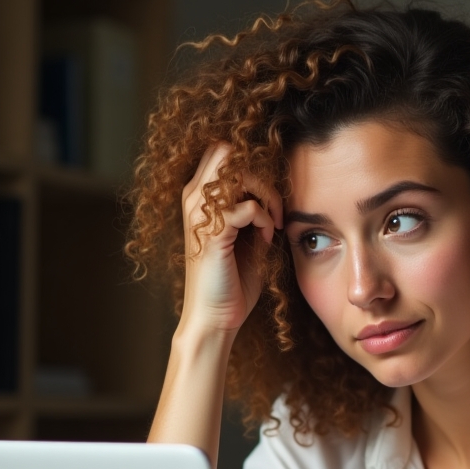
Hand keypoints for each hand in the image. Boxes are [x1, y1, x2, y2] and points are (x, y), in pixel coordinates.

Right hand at [179, 143, 282, 336]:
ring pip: (239, 172)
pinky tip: (265, 239)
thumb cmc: (231, 281)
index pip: (220, 152)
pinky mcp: (213, 233)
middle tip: (272, 204)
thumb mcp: (245, 237)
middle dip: (259, 172)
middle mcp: (194, 199)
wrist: (215, 317)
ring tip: (273, 221)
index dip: (249, 163)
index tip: (266, 193)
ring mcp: (200, 214)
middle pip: (226, 151)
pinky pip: (248, 207)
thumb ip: (254, 209)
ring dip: (266, 194)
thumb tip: (275, 190)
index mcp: (198, 197)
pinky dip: (264, 219)